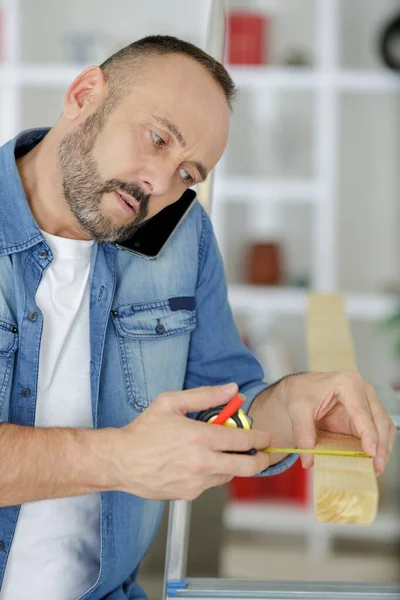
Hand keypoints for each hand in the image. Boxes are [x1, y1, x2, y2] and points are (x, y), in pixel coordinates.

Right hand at [111, 384, 271, 499]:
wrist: (122, 461)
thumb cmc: (144, 431)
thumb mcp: (171, 403)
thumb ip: (205, 395)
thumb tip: (231, 389)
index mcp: (200, 437)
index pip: (244, 440)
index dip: (261, 438)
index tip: (267, 437)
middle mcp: (202, 462)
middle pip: (246, 466)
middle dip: (261, 460)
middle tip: (263, 454)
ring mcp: (196, 481)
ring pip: (228, 475)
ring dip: (232, 464)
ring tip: (221, 452)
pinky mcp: (189, 494)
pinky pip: (210, 484)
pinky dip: (212, 473)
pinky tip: (199, 462)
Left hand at [249, 371, 396, 475]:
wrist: (300, 389)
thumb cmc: (301, 393)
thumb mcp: (297, 411)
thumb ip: (303, 434)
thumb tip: (308, 460)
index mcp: (347, 383)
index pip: (361, 411)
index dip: (368, 432)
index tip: (371, 452)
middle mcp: (363, 389)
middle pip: (379, 419)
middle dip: (380, 445)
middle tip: (375, 467)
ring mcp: (368, 401)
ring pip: (385, 426)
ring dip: (384, 448)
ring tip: (376, 468)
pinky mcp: (368, 414)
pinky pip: (381, 430)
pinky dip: (381, 446)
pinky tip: (374, 461)